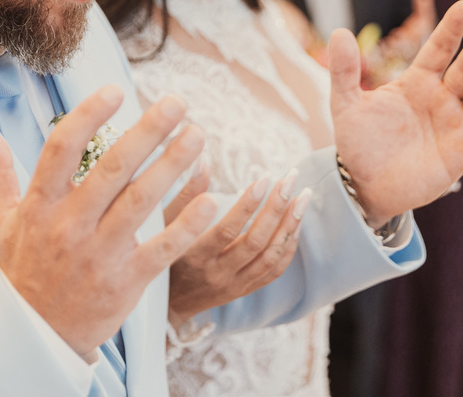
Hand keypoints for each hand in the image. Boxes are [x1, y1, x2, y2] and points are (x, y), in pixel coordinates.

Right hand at [0, 86, 216, 356]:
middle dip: (148, 132)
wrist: (32, 338)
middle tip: (177, 102)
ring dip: (172, 166)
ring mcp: (99, 255)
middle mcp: (69, 226)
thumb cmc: (20, 271)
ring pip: (141, 202)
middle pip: (112, 169)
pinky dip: (186, 226)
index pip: (62, 150)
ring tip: (197, 135)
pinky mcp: (125, 282)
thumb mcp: (0, 222)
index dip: (89, 117)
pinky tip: (208, 198)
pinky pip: (161, 249)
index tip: (115, 90)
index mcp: (40, 206)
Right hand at [163, 166, 309, 326]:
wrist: (165, 304)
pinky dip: (288, 246)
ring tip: (302, 195)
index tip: (264, 177)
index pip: (227, 231)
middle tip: (291, 177)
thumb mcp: (164, 225)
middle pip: (256, 242)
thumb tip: (203, 159)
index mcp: (194, 258)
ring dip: (290, 225)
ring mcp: (234, 286)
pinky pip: (274, 271)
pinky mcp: (244, 290)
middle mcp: (217, 275)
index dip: (248, 205)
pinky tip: (296, 222)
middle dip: (277, 207)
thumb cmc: (160, 254)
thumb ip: (186, 194)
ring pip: (271, 257)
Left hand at [330, 0, 462, 225]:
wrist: (362, 184)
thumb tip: (338, 32)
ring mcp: (452, 128)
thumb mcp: (346, 105)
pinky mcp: (458, 158)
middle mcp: (441, 101)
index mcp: (417, 82)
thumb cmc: (358, 142)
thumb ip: (343, 71)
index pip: (438, 50)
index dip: (451, 30)